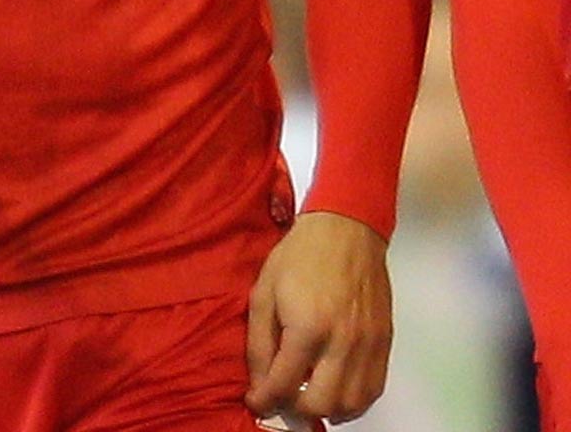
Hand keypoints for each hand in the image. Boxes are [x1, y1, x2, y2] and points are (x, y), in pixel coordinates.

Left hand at [245, 211, 393, 422]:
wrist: (346, 231)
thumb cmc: (298, 258)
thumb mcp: (263, 293)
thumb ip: (259, 342)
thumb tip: (258, 383)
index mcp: (307, 327)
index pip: (284, 384)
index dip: (264, 401)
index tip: (255, 402)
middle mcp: (343, 343)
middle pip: (321, 404)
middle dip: (295, 409)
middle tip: (281, 397)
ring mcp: (369, 346)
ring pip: (351, 405)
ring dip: (326, 410)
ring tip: (307, 396)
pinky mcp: (385, 344)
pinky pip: (373, 390)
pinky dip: (353, 401)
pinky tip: (334, 390)